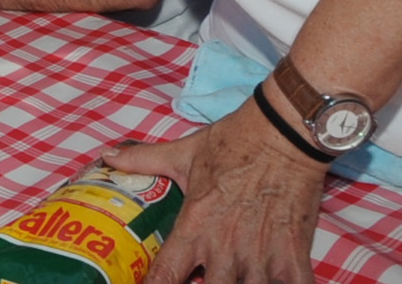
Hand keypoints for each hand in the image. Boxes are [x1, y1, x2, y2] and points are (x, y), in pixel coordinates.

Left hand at [102, 101, 325, 283]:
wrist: (282, 132)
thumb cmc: (232, 142)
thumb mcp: (184, 153)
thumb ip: (144, 160)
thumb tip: (107, 156)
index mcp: (194, 226)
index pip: (166, 275)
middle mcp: (224, 248)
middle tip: (203, 278)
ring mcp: (260, 255)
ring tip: (238, 275)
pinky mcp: (294, 255)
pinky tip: (275, 281)